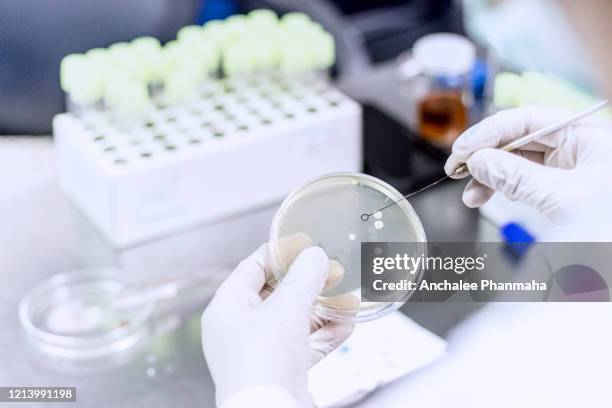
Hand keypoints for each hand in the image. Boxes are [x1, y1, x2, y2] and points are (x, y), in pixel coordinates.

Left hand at [201, 234, 356, 406]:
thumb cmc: (263, 363)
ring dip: (321, 308)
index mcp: (228, 309)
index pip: (251, 268)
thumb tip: (316, 256)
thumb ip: (303, 277)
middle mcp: (241, 329)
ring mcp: (262, 350)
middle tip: (330, 269)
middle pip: (276, 294)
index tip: (303, 243)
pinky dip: (325, 333)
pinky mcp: (282, 369)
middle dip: (306, 283)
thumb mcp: (286, 308)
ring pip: (294, 320)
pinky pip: (305, 343)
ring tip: (345, 296)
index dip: (278, 253)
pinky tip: (346, 323)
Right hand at [445, 106, 611, 225]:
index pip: (529, 120)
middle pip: (519, 139)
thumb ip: (516, 177)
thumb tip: (479, 162)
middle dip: (485, 155)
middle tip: (457, 168)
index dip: (490, 132)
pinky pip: (520, 182)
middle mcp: (576, 150)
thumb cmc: (610, 230)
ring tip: (470, 193)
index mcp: (587, 138)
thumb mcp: (562, 199)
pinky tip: (482, 195)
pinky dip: (498, 188)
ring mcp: (567, 171)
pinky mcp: (558, 191)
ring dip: (487, 175)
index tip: (462, 149)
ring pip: (516, 162)